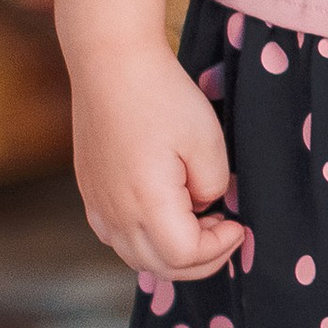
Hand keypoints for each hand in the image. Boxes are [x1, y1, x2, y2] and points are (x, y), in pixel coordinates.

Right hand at [70, 34, 242, 281]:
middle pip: (158, 266)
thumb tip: (205, 206)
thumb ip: (213, 186)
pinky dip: (145, 239)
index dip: (219, 249)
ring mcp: (96, 203)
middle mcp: (114, 212)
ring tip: (200, 222)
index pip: (184, 257)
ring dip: (171, 253)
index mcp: (145, 203)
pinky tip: (166, 213)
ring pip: (134, 256)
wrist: (110, 61)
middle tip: (226, 232)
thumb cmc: (162, 95)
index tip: (239, 225)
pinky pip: (115, 235)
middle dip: (200, 260)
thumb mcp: (208, 141)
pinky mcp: (89, 190)